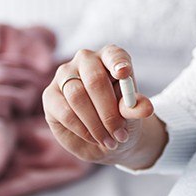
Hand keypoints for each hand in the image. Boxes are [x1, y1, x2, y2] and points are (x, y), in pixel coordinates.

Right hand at [42, 44, 154, 164]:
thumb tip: (146, 108)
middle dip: (108, 111)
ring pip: (78, 96)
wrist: (107, 136)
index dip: (117, 62)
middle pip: (95, 79)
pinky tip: (94, 138)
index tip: (124, 74)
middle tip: (119, 133)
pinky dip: (82, 129)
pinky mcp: (50, 95)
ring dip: (96, 123)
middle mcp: (86, 61)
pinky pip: (65, 111)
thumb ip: (136, 108)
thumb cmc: (123, 117)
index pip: (114, 54)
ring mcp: (65, 75)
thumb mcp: (133, 114)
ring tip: (110, 140)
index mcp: (111, 58)